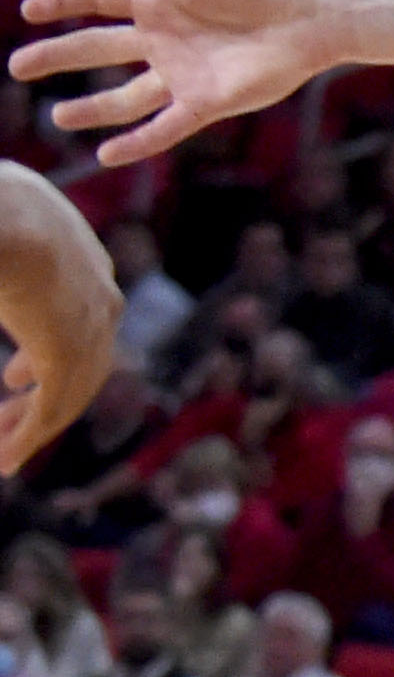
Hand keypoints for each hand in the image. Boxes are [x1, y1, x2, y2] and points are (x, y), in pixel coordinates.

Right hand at [0, 167, 117, 476]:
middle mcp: (100, 296)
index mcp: (85, 262)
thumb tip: (3, 262)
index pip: (82, 321)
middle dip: (43, 399)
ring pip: (68, 393)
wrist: (7, 215)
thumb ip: (8, 265)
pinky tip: (7, 460)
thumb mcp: (3, 225)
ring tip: (2, 452)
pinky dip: (28, 438)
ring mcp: (90, 327)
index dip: (46, 357)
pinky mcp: (70, 354)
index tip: (14, 379)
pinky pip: (51, 409)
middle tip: (5, 422)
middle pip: (82, 364)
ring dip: (31, 428)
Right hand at [13, 0, 343, 165]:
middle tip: (17, 66)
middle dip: (58, 56)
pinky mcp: (207, 100)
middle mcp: (164, 35)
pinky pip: (163, 126)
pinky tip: (106, 155)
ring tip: (56, 116)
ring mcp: (183, 71)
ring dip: (91, 109)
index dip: (62, 1)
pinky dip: (136, 142)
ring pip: (124, 96)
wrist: (317, 12)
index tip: (29, 9)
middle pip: (97, 48)